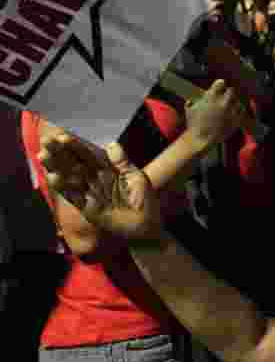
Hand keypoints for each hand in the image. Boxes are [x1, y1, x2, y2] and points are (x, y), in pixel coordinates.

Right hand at [38, 137, 164, 245]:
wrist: (145, 226)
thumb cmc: (143, 200)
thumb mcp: (136, 177)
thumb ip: (123, 162)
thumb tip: (111, 144)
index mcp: (107, 168)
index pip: (89, 154)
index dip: (76, 145)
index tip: (63, 135)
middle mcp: (95, 178)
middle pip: (75, 162)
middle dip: (60, 152)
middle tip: (46, 141)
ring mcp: (89, 192)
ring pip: (69, 177)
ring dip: (56, 166)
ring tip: (43, 155)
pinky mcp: (86, 207)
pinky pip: (72, 195)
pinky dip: (62, 187)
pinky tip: (52, 177)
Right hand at [185, 80, 245, 147]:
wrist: (201, 140)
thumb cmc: (194, 125)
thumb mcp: (189, 110)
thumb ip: (192, 102)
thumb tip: (191, 100)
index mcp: (211, 98)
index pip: (220, 83)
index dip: (220, 84)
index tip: (220, 84)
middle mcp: (222, 103)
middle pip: (231, 91)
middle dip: (228, 93)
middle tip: (227, 95)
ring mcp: (231, 112)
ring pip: (238, 101)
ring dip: (234, 102)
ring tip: (230, 105)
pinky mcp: (236, 120)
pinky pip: (242, 111)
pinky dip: (239, 111)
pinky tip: (235, 112)